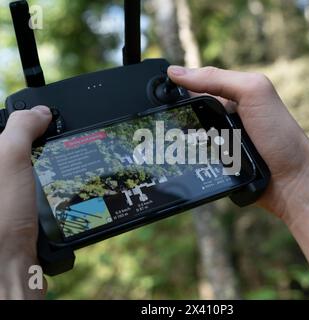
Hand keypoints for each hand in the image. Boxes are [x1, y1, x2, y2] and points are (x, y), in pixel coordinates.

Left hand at [0, 106, 50, 298]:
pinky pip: (37, 188)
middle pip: (21, 151)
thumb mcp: (9, 161)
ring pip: (32, 170)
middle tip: (54, 147)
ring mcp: (9, 195)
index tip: (44, 123)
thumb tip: (40, 112)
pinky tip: (58, 187)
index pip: (7, 131)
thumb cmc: (1, 217)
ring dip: (48, 167)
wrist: (9, 265)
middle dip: (40, 146)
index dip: (26, 124)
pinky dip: (49, 185)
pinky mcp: (17, 210)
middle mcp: (1, 177)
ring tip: (62, 166)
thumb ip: (21, 130)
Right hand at [168, 65, 308, 220]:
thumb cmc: (280, 135)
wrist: (292, 181)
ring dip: (176, 139)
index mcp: (233, 96)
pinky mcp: (218, 165)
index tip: (156, 92)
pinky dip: (185, 158)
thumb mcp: (253, 92)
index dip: (177, 88)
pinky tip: (173, 159)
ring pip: (188, 137)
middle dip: (173, 116)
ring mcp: (221, 143)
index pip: (196, 87)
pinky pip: (195, 158)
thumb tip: (177, 72)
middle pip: (189, 113)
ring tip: (158, 141)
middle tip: (155, 121)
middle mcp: (226, 118)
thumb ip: (219, 78)